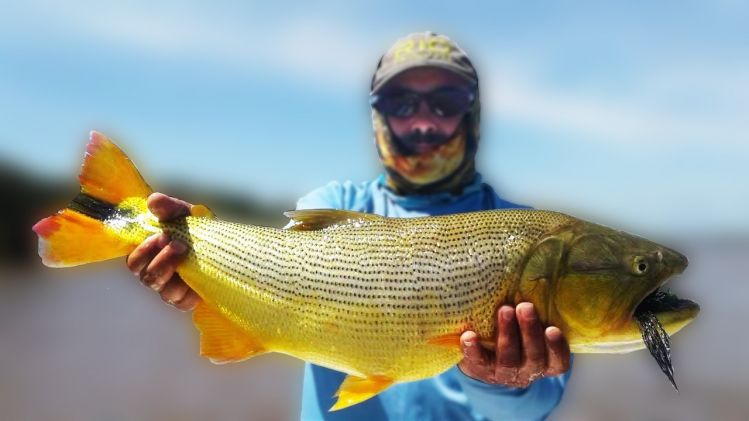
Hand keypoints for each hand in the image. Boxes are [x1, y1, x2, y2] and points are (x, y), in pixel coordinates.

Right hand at [126, 193, 200, 310]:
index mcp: (150, 256)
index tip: (162, 235)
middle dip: (162, 261)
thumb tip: (154, 201)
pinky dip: (189, 292)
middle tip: (179, 244)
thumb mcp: (182, 213)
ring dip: (178, 275)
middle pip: (147, 278)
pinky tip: (197, 276)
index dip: (144, 252)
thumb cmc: (195, 228)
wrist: (221, 240)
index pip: (135, 263)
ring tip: (190, 257)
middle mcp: (157, 275)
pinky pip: (183, 303)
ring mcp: (172, 289)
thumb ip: (167, 207)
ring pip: (164, 292)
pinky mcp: (188, 299)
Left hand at [458, 302, 570, 387]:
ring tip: (504, 310)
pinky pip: (478, 362)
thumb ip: (534, 311)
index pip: (559, 361)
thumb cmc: (515, 333)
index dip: (557, 347)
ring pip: (508, 359)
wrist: (483, 357)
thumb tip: (541, 273)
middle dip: (529, 331)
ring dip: (507, 334)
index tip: (552, 328)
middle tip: (525, 307)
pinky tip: (469, 335)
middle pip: (534, 357)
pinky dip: (473, 349)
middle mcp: (528, 371)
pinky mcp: (482, 371)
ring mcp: (505, 374)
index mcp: (546, 362)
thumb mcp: (528, 326)